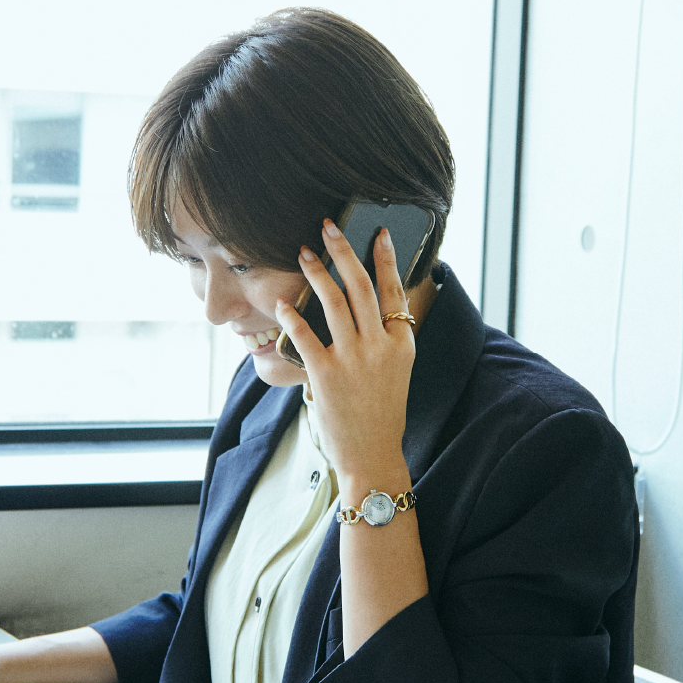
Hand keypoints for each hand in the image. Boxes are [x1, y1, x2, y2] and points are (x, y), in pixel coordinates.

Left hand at [273, 219, 418, 488]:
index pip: (394, 291)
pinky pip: (305, 334)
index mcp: (402, 343)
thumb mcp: (397, 371)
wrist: (373, 455)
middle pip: (362, 286)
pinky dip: (291, 315)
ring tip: (304, 252)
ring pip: (334, 302)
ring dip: (317, 272)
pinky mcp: (326, 374)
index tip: (379, 233)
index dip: (386, 259)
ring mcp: (354, 358)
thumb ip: (385, 340)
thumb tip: (364, 309)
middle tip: (329, 227)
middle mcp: (380, 345)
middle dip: (344, 250)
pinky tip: (281, 303)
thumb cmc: (381, 413)